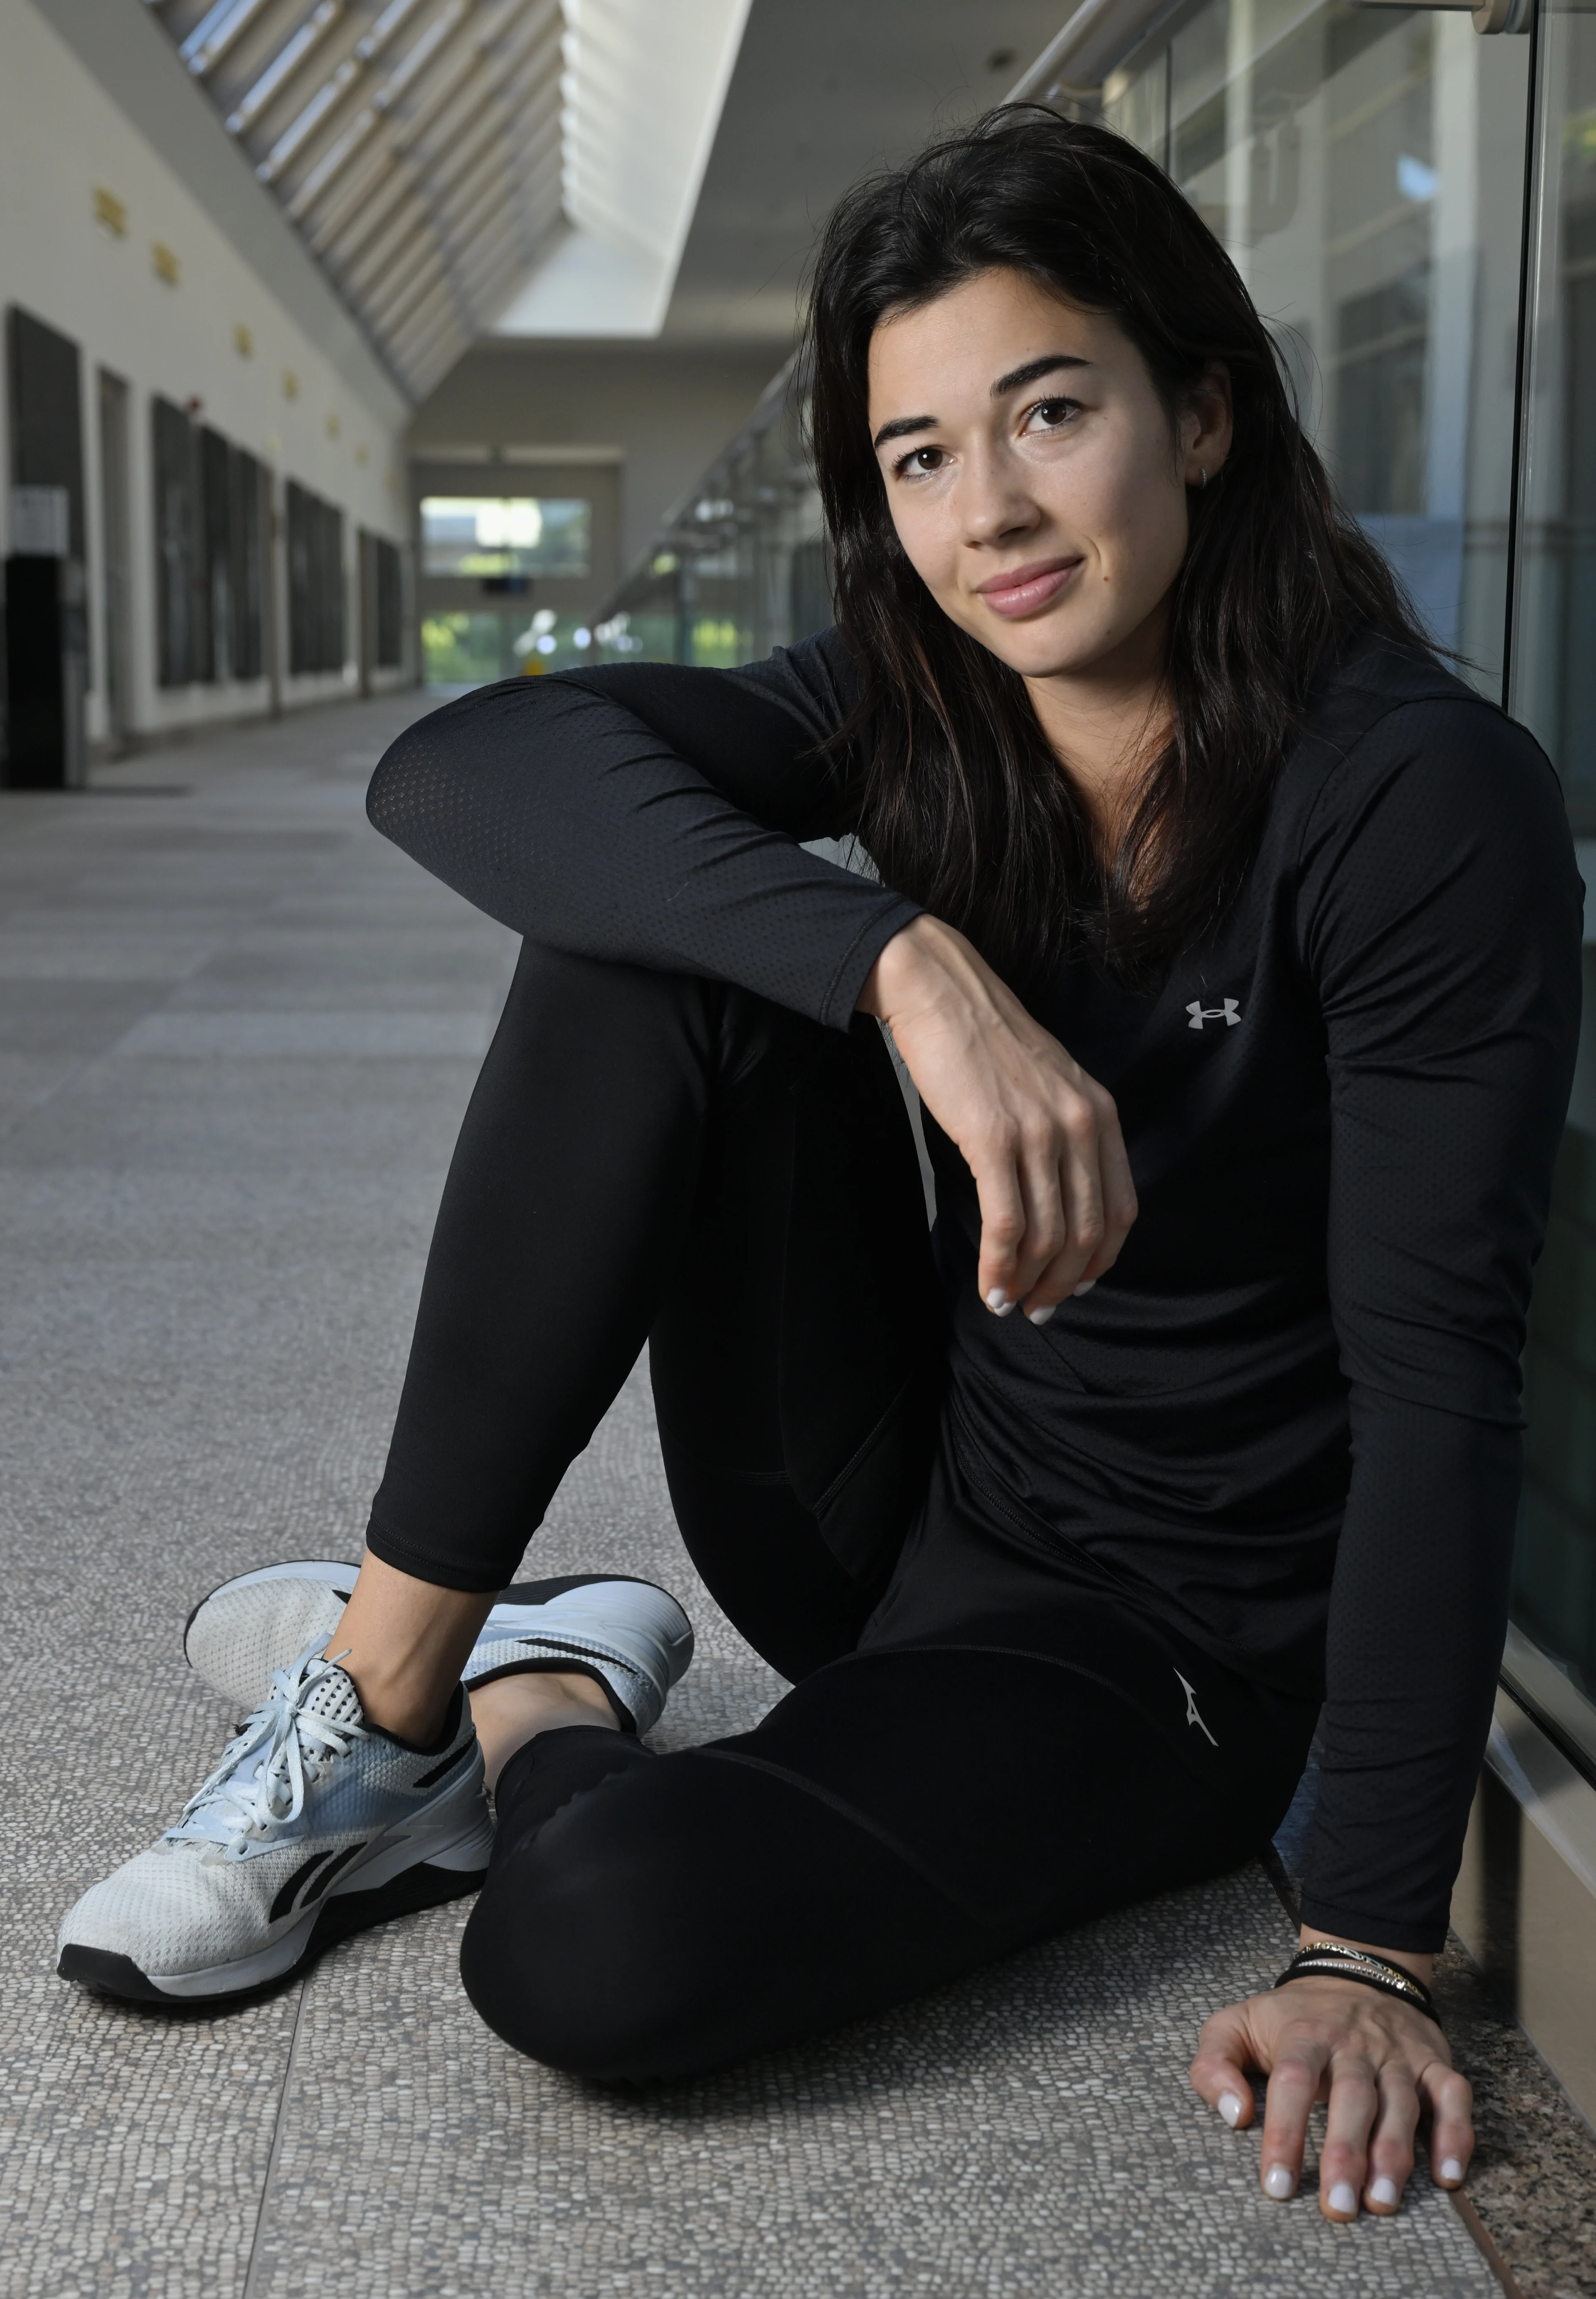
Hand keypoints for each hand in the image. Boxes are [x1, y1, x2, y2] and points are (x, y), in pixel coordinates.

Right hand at [858, 915, 1136, 1317]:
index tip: (1076, 1285)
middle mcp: (1079, 1125)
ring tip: (1007, 1304)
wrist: (943, 995)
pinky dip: (999, 1265)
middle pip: (1085, 1231)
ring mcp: (1039, 1133)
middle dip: (1063, 1282)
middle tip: (1039, 1308)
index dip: (1100, 1260)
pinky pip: (1006, 1222)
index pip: (1121, 1210)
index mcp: (1100, 1114)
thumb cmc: (987, 1044)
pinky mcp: (993, 1139)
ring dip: (1028, 1282)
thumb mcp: (1051, 1087)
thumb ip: (1066, 1137)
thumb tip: (1058, 1204)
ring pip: (1047, 1234)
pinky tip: (989, 1284)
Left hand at [1190, 1958, 1472, 2218]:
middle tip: (1337, 2208)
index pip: (1291, 2082)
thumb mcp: (1237, 2024)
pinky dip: (1456, 2135)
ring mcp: (1397, 2053)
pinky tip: (1448, 2176)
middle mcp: (1354, 2044)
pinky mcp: (1433, 2062)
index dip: (1284, 2133)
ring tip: (1382, 2202)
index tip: (1276, 2185)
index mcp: (1304, 2035)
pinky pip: (1453, 2096)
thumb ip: (1214, 2064)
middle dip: (1345, 2155)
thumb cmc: (1292, 2016)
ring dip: (1395, 2155)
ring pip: (1400, 2103)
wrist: (1356, 1968)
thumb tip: (1234, 2115)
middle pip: (1351, 2098)